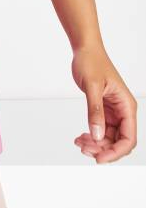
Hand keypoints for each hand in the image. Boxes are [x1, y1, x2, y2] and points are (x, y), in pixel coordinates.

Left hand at [72, 44, 136, 162]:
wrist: (84, 49)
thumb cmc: (91, 61)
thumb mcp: (92, 86)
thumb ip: (95, 111)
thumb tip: (98, 136)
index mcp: (126, 105)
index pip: (128, 138)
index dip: (116, 152)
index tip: (99, 158)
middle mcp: (123, 110)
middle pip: (118, 141)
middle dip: (102, 149)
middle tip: (83, 149)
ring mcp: (113, 111)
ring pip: (108, 137)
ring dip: (96, 144)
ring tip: (79, 142)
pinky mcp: (104, 109)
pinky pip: (101, 129)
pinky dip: (91, 135)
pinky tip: (80, 137)